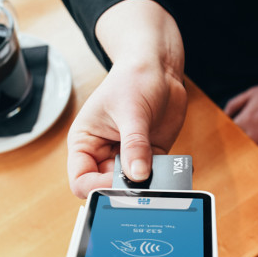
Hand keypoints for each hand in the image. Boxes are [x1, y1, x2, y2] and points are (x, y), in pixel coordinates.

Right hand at [67, 0, 186, 197]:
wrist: (158, 67)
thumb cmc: (133, 79)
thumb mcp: (131, 111)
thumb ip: (134, 145)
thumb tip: (138, 176)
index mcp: (85, 143)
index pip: (81, 180)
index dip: (97, 188)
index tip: (119, 183)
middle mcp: (103, 153)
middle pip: (108, 187)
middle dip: (126, 189)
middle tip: (145, 183)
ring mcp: (128, 156)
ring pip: (134, 185)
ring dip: (148, 185)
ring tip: (162, 174)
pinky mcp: (150, 156)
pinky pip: (156, 177)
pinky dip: (166, 178)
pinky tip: (176, 170)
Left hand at [224, 63, 257, 166]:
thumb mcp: (253, 92)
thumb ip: (234, 105)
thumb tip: (223, 117)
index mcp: (248, 119)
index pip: (228, 136)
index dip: (224, 140)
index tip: (222, 144)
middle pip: (239, 150)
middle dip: (235, 151)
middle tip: (231, 156)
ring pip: (255, 159)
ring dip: (251, 159)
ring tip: (245, 164)